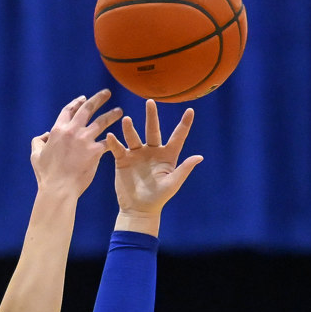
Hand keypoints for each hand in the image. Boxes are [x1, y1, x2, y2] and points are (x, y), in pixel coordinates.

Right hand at [30, 90, 122, 197]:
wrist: (59, 188)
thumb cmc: (46, 175)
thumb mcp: (36, 155)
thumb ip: (38, 141)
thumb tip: (44, 135)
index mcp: (58, 130)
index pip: (69, 110)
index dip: (77, 103)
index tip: (84, 98)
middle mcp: (73, 131)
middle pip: (88, 109)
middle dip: (98, 99)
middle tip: (107, 93)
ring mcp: (85, 140)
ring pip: (102, 122)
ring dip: (112, 114)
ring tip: (119, 111)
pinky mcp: (96, 151)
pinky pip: (107, 142)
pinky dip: (112, 140)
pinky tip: (119, 139)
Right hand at [105, 99, 202, 234]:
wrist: (138, 209)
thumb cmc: (158, 198)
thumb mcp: (173, 183)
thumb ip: (184, 169)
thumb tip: (199, 157)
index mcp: (167, 155)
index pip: (177, 137)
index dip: (184, 124)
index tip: (190, 110)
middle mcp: (152, 151)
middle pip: (152, 130)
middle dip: (152, 116)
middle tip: (150, 102)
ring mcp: (137, 155)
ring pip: (133, 137)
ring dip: (130, 129)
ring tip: (127, 120)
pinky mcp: (123, 160)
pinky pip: (118, 148)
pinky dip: (114, 142)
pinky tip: (111, 136)